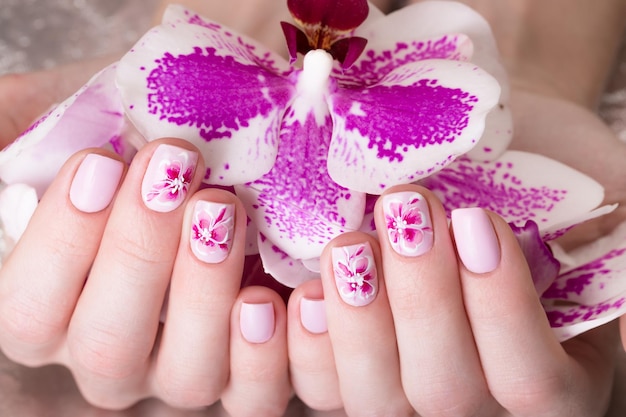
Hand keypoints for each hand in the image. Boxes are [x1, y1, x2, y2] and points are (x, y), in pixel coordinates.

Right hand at [0, 139, 290, 414]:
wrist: (210, 161)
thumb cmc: (133, 144)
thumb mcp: (63, 130)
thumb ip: (18, 144)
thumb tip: (10, 161)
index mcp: (53, 313)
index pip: (30, 310)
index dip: (62, 241)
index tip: (104, 162)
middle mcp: (115, 355)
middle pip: (108, 347)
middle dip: (139, 253)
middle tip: (173, 170)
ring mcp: (183, 370)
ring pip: (186, 379)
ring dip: (205, 294)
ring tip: (224, 208)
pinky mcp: (247, 374)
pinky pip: (257, 395)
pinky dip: (272, 352)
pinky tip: (287, 290)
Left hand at [287, 184, 619, 415]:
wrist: (483, 164)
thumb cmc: (540, 184)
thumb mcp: (589, 204)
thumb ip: (598, 238)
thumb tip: (608, 269)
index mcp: (553, 382)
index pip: (531, 380)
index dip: (501, 308)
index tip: (476, 220)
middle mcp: (478, 403)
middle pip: (445, 393)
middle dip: (422, 301)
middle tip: (406, 211)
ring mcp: (405, 395)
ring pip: (374, 398)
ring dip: (358, 320)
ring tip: (351, 244)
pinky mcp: (347, 376)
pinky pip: (318, 389)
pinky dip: (305, 344)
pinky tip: (299, 293)